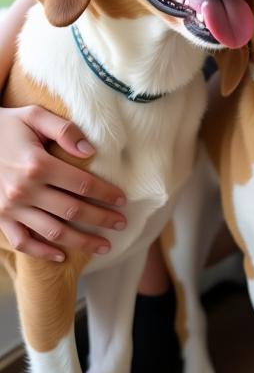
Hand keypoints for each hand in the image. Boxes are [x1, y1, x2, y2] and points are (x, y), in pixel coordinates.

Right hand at [0, 105, 125, 260]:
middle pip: (73, 211)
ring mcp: (10, 208)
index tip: (123, 201)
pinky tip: (62, 256)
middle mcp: (24, 190)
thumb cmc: (7, 126)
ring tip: (104, 246)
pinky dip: (42, 252)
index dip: (106, 194)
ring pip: (53, 232)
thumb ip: (64, 131)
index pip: (83, 185)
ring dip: (81, 242)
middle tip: (122, 224)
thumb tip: (90, 151)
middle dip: (102, 219)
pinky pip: (22, 242)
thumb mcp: (34, 116)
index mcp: (37, 165)